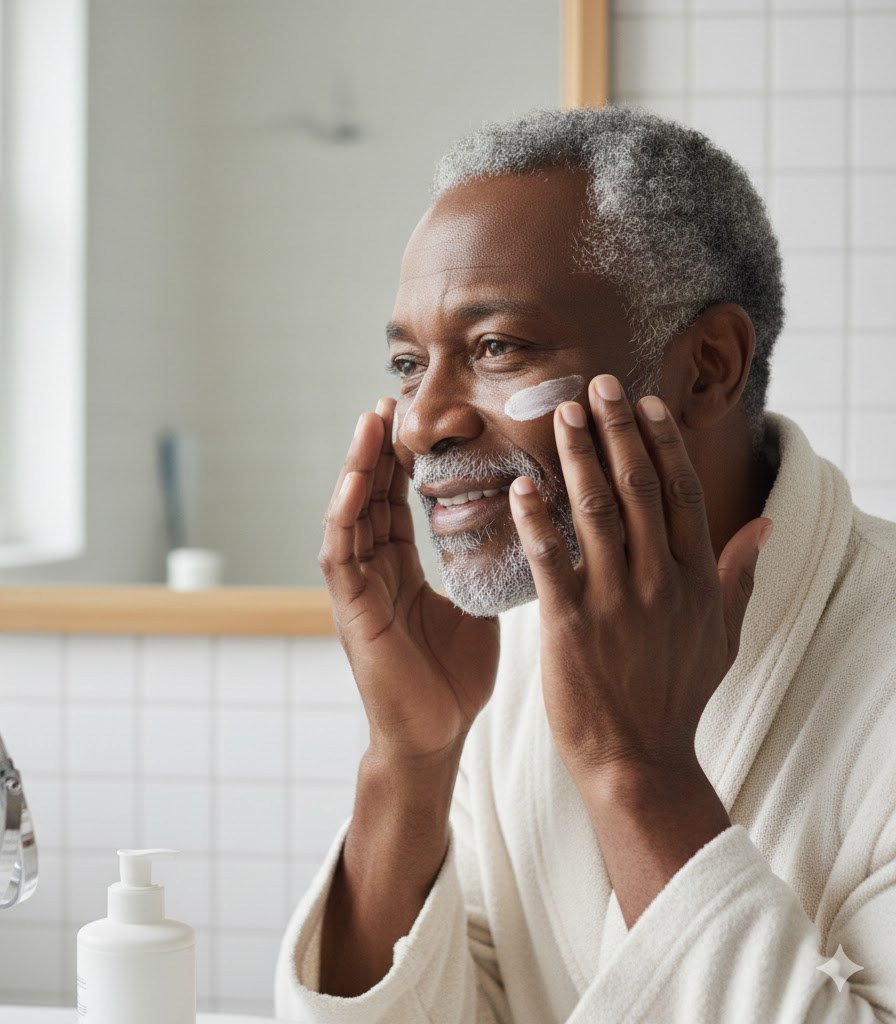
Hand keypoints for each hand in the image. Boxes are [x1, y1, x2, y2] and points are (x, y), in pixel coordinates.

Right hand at [319, 397, 499, 763]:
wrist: (436, 736)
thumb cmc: (454, 678)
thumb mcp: (475, 607)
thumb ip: (483, 567)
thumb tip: (523, 528)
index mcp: (400, 570)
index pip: (395, 503)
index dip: (402, 462)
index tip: (417, 421)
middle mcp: (374, 572)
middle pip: (369, 498)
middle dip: (376, 450)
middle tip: (389, 402)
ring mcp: (358, 590)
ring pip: (349, 515)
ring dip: (356, 468)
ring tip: (369, 423)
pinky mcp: (350, 612)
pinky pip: (340, 555)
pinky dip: (345, 515)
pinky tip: (357, 480)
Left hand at [508, 375, 771, 785]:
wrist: (638, 759)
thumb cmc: (676, 694)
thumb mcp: (723, 634)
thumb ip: (739, 574)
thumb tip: (764, 523)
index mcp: (696, 579)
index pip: (682, 493)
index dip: (661, 443)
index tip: (642, 404)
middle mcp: (660, 581)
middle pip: (639, 489)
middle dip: (617, 431)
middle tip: (595, 385)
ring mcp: (615, 601)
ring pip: (596, 513)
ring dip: (577, 458)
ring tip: (561, 415)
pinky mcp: (571, 623)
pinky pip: (550, 559)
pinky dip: (535, 520)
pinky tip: (521, 486)